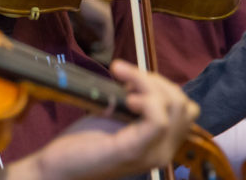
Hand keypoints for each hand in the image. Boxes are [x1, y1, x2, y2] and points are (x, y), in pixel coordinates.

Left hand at [11, 61, 198, 179]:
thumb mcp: (117, 117)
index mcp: (162, 144)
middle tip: (127, 78)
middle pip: (183, 104)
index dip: (163, 86)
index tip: (133, 78)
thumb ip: (135, 103)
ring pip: (173, 107)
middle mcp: (164, 152)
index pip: (185, 108)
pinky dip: (147, 100)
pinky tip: (128, 97)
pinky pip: (158, 121)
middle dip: (157, 82)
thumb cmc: (85, 142)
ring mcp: (152, 154)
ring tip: (123, 82)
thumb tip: (138, 80)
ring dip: (148, 84)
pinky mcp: (133, 151)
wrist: (59, 166)